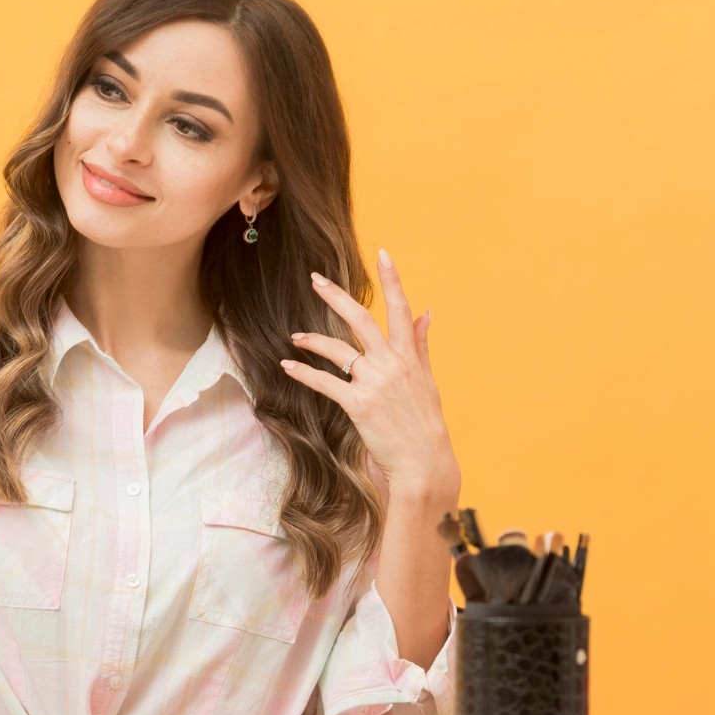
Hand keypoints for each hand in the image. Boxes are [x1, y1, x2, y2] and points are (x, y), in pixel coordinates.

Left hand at [279, 249, 458, 501]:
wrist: (424, 461)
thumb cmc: (425, 422)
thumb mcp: (427, 380)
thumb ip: (421, 344)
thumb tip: (427, 312)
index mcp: (409, 355)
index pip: (401, 309)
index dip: (393, 280)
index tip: (384, 253)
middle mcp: (392, 363)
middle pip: (361, 319)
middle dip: (336, 297)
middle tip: (315, 279)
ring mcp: (374, 383)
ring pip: (338, 350)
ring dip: (313, 340)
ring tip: (296, 336)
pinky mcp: (358, 404)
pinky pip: (325, 383)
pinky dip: (304, 373)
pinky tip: (288, 365)